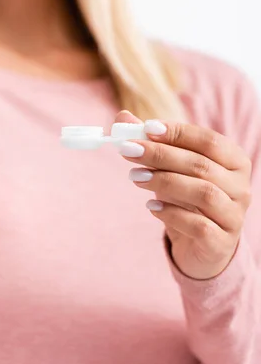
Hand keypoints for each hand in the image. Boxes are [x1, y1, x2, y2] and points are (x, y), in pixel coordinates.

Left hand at [116, 111, 251, 279]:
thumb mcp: (172, 167)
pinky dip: (171, 213)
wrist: (200, 245)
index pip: (209, 140)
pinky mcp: (221, 243)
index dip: (178, 132)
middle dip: (161, 155)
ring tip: (134, 176)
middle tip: (128, 150)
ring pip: (203, 192)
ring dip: (164, 181)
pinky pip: (198, 225)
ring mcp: (234, 216)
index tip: (146, 128)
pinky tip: (151, 206)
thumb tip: (123, 117)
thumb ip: (152, 141)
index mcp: (235, 161)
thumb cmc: (187, 197)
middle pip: (201, 165)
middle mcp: (240, 187)